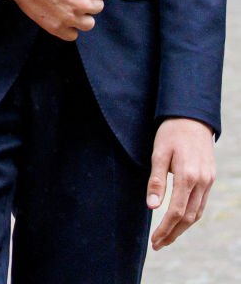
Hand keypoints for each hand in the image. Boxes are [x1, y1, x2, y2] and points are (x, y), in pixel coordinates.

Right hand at [1, 0, 112, 40]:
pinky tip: (61, 17)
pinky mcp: (57, 28)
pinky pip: (73, 35)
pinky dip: (69, 28)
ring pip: (88, 24)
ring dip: (81, 16)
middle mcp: (82, 3)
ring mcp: (70, 18)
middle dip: (88, 1)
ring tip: (68, 7)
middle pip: (98, 8)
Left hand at [148, 118, 215, 249]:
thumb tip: (151, 206)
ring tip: (167, 237)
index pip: (175, 211)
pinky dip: (191, 215)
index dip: (164, 229)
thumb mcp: (158, 152)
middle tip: (158, 244)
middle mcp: (201, 181)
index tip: (154, 240)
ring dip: (182, 228)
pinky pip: (201, 203)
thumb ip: (156, 180)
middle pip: (187, 217)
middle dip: (173, 234)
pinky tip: (180, 220)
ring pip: (197, 213)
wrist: (192, 117)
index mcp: (187, 175)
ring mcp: (208, 180)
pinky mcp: (210, 178)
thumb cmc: (171, 132)